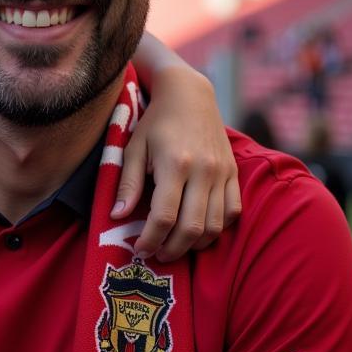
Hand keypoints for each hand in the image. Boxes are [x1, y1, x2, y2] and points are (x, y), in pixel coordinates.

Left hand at [115, 65, 240, 260]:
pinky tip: (198, 230)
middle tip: (156, 255)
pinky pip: (233, 212)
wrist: (190, 96)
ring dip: (195, 244)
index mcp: (175, 164)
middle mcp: (204, 171)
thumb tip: (118, 216)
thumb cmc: (155, 123)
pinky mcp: (234, 173)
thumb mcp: (134, 148)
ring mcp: (223, 172)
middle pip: (192, 227)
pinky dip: (218, 228)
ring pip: (216, 226)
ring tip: (175, 246)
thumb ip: (128, 183)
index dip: (151, 240)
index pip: (164, 216)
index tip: (139, 250)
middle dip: (172, 249)